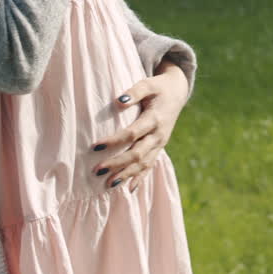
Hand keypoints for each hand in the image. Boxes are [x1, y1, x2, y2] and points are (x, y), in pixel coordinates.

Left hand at [90, 61, 188, 192]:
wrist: (177, 93)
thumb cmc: (158, 87)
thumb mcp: (148, 84)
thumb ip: (134, 92)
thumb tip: (118, 101)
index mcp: (155, 119)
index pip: (132, 133)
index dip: (114, 141)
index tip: (95, 146)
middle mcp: (159, 134)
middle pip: (137, 153)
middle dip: (117, 164)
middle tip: (97, 171)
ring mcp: (160, 143)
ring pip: (143, 164)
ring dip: (126, 175)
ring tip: (108, 184)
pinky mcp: (159, 148)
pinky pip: (150, 166)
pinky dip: (140, 178)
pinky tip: (129, 189)